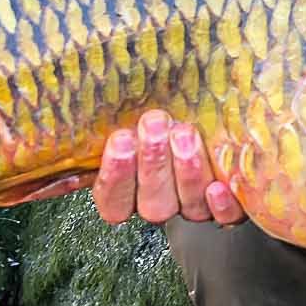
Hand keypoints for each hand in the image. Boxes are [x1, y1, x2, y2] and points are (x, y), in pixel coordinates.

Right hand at [92, 109, 246, 226]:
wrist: (214, 110)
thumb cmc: (166, 111)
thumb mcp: (136, 110)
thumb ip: (114, 114)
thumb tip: (75, 89)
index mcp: (130, 189)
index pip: (113, 201)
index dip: (115, 176)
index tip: (120, 139)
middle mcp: (162, 202)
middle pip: (153, 204)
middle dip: (152, 163)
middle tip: (153, 126)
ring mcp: (196, 206)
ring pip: (188, 206)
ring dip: (186, 173)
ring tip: (185, 134)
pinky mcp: (229, 205)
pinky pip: (227, 216)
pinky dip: (222, 206)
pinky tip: (218, 186)